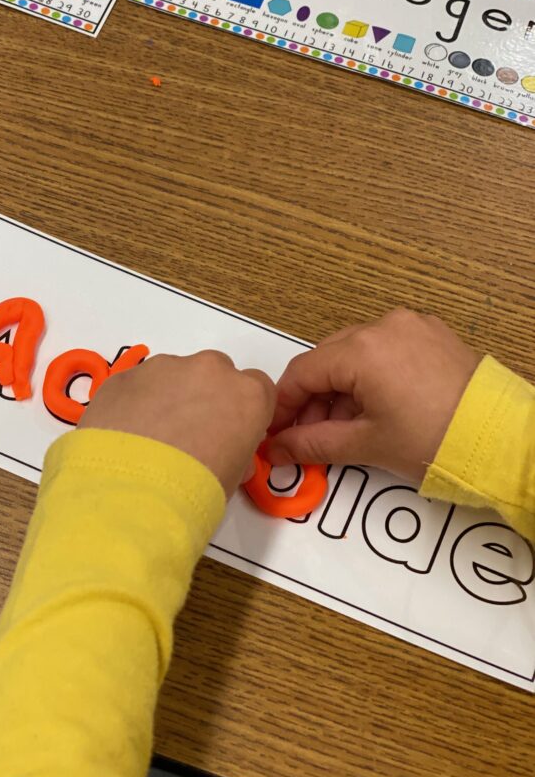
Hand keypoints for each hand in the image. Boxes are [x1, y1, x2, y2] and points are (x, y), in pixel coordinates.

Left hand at [80, 351, 275, 496]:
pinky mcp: (126, 375)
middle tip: (187, 436)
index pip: (257, 388)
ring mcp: (164, 367)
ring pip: (173, 375)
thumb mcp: (232, 478)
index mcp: (247, 395)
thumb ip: (234, 452)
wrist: (133, 491)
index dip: (241, 410)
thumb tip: (222, 452)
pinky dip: (134, 403)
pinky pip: (137, 385)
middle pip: (214, 374)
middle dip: (204, 397)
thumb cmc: (194, 489)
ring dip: (167, 399)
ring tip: (150, 440)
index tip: (229, 431)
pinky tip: (127, 436)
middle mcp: (209, 371)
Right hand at [266, 309, 480, 482]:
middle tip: (308, 436)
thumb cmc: (439, 439)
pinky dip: (370, 378)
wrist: (501, 439)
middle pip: (327, 360)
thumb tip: (278, 449)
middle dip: (313, 400)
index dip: (284, 406)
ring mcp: (412, 327)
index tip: (276, 431)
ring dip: (341, 390)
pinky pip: (385, 350)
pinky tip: (375, 410)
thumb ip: (312, 444)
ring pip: (355, 355)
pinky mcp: (432, 336)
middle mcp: (384, 327)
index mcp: (362, 349)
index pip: (301, 373)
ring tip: (345, 429)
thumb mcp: (366, 445)